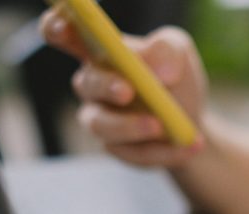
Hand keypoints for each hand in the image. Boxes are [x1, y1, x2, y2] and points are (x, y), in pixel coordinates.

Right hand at [40, 7, 207, 166]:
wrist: (192, 123)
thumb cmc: (175, 78)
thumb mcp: (180, 54)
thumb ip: (168, 49)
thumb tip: (157, 69)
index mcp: (100, 50)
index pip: (65, 33)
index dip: (57, 27)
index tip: (63, 26)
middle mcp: (93, 84)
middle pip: (86, 82)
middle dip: (106, 86)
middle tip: (128, 91)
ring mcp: (100, 118)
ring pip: (102, 125)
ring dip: (131, 127)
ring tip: (161, 126)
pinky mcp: (116, 148)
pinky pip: (132, 152)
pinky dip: (162, 151)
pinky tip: (188, 146)